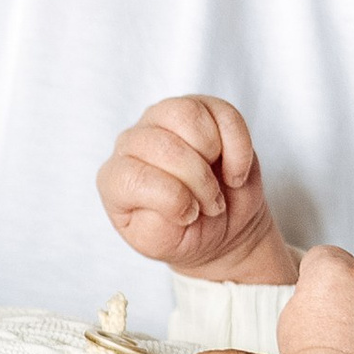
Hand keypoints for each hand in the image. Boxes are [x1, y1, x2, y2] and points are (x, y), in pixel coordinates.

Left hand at [100, 95, 293, 284]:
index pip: (134, 178)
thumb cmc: (184, 234)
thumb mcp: (163, 245)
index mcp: (115, 180)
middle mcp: (131, 143)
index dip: (173, 200)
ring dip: (215, 154)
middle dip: (200, 182)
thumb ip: (155, 227)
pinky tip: (234, 167)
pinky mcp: (200, 108)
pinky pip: (221, 112)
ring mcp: (163, 119)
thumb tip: (169, 196)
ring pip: (186, 115)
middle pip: (165, 147)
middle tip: (211, 205)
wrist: (220, 224)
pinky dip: (238, 144)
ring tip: (220, 180)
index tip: (190, 217)